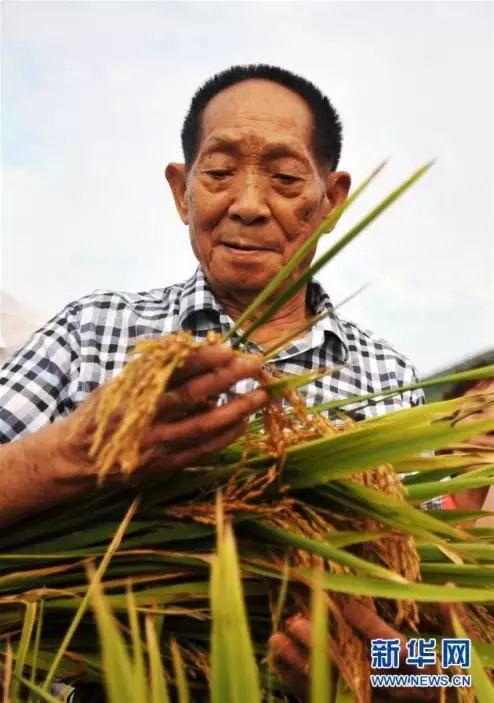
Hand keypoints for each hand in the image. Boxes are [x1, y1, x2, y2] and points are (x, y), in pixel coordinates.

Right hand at [54, 343, 268, 479]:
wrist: (76, 458)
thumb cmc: (102, 412)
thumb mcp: (120, 383)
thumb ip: (152, 370)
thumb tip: (192, 348)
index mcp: (133, 390)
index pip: (173, 370)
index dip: (202, 358)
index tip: (228, 348)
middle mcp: (145, 417)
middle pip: (193, 395)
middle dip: (227, 378)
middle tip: (255, 364)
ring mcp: (156, 444)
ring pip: (203, 426)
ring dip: (235, 410)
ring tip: (260, 395)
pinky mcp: (163, 465)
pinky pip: (201, 451)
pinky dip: (224, 437)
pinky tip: (242, 423)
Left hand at [269, 602, 460, 701]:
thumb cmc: (440, 680)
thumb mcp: (452, 654)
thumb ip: (448, 623)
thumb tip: (446, 584)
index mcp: (418, 674)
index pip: (393, 652)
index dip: (370, 629)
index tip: (348, 607)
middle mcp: (392, 692)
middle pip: (353, 671)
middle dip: (324, 648)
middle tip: (298, 623)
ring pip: (330, 687)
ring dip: (300, 664)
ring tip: (276, 637)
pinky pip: (316, 697)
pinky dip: (294, 678)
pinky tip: (277, 656)